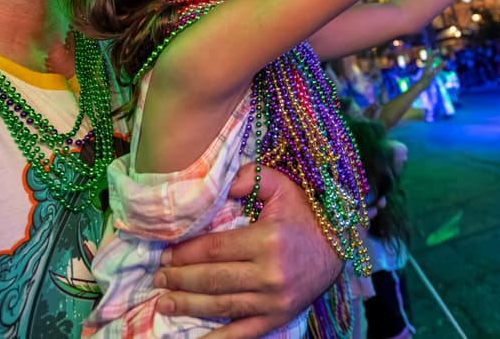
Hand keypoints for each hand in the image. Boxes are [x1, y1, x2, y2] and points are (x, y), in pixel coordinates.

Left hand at [154, 165, 341, 337]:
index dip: (185, 253)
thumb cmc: (306, 213)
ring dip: (188, 306)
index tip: (165, 254)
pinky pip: (243, 332)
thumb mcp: (282, 186)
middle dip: (180, 280)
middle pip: (213, 279)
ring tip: (165, 303)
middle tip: (158, 279)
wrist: (341, 244)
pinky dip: (217, 338)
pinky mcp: (279, 317)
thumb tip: (218, 184)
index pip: (214, 249)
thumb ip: (250, 177)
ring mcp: (274, 301)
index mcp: (267, 240)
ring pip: (222, 305)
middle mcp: (270, 274)